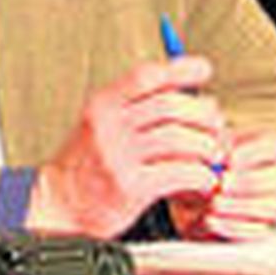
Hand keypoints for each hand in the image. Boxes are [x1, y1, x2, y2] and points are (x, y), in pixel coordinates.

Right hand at [28, 56, 226, 237]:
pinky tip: (202, 181)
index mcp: (102, 105)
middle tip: (216, 128)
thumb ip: (136, 105)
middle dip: (204, 115)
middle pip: (172, 105)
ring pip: (181, 138)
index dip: (181, 69)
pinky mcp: (130, 187)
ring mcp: (118, 156)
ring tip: (212, 157)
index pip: (146, 75)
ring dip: (207, 147)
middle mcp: (108, 126)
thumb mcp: (101, 124)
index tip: (204, 72)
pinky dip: (202, 176)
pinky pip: (181, 173)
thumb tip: (187, 89)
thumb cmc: (88, 165)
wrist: (59, 205)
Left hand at [168, 128, 275, 239]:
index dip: (254, 152)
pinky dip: (234, 228)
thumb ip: (204, 155)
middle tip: (223, 185)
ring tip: (213, 203)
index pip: (271, 146)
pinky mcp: (258, 232)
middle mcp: (272, 178)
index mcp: (259, 151)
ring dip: (243, 206)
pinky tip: (210, 221)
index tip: (229, 160)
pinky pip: (260, 233)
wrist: (179, 199)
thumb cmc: (188, 170)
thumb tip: (218, 157)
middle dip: (252, 182)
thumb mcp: (191, 157)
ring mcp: (270, 206)